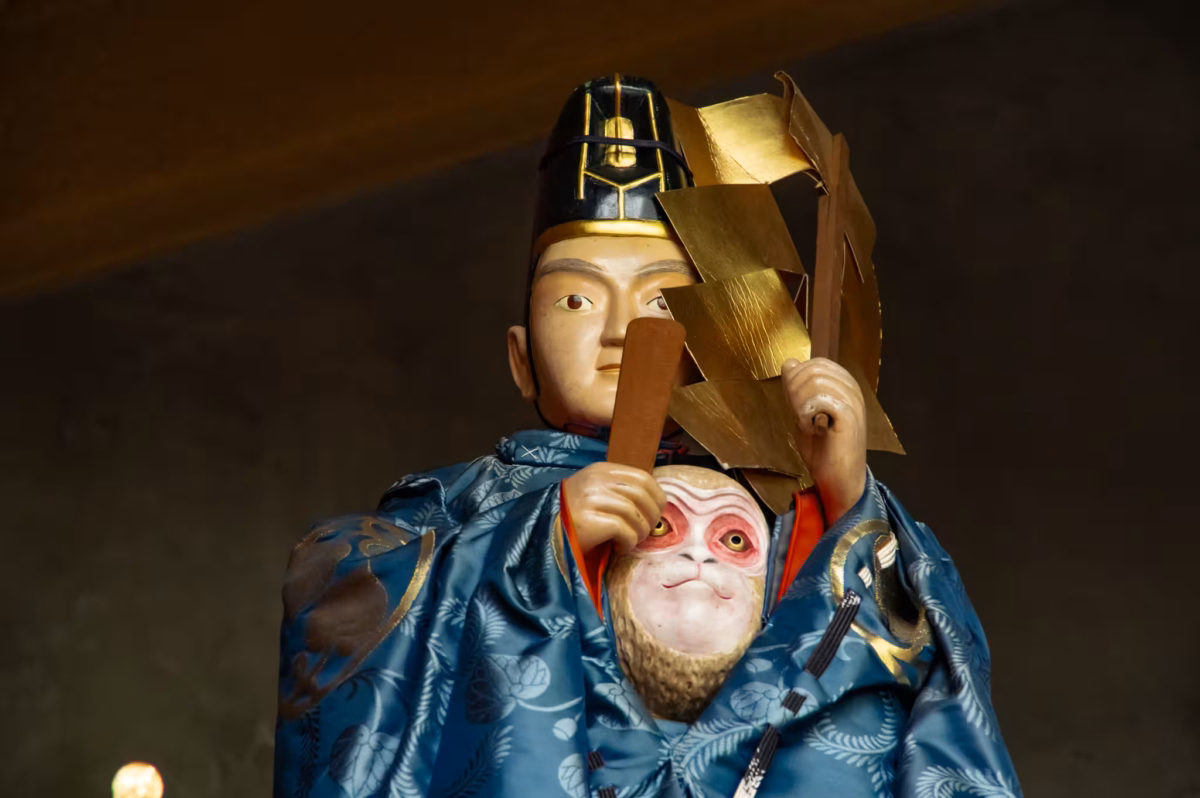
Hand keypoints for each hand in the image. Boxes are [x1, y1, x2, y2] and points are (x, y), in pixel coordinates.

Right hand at [562, 462, 666, 554]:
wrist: (546, 532)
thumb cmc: (575, 514)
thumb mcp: (596, 491)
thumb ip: (620, 489)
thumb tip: (654, 502)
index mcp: (601, 470)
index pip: (643, 477)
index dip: (657, 496)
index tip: (657, 512)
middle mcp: (596, 481)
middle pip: (642, 496)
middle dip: (651, 517)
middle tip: (644, 532)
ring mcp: (591, 499)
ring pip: (635, 515)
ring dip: (639, 533)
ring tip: (630, 541)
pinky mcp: (588, 520)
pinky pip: (624, 531)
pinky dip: (628, 543)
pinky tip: (620, 547)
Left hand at [782, 357, 866, 525]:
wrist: (838, 481)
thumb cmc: (823, 451)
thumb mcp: (805, 414)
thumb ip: (798, 390)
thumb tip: (790, 362)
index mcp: (845, 386)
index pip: (817, 363)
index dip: (797, 376)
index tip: (792, 401)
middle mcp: (852, 390)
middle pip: (814, 369)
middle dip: (795, 388)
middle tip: (797, 413)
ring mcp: (853, 403)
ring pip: (816, 381)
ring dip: (800, 401)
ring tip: (805, 422)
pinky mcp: (849, 418)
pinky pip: (821, 399)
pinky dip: (806, 413)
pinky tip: (810, 427)